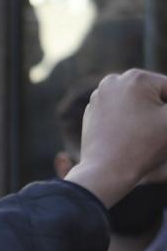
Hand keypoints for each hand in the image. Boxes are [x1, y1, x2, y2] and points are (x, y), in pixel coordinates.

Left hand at [68, 69, 166, 208]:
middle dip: (160, 109)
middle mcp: (113, 81)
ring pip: (135, 103)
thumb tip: (164, 108)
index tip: (162, 126)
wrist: (106, 172)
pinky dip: (128, 119)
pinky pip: (118, 112)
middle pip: (151, 94)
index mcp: (135, 78)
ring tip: (146, 133)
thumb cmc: (143, 146)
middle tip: (156, 129)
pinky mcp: (91, 113)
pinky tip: (131, 135)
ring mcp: (98, 97)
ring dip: (146, 114)